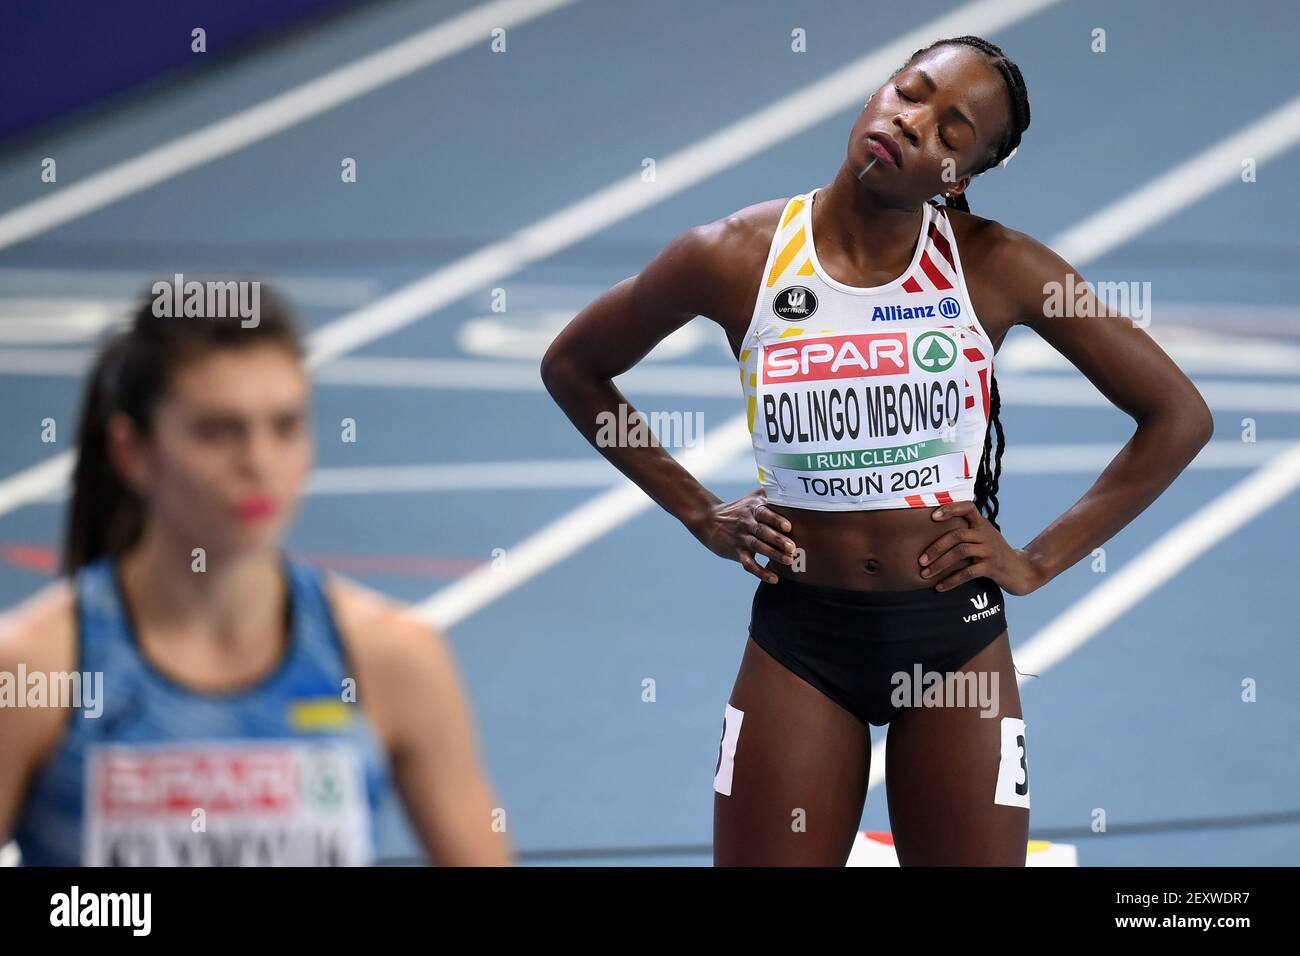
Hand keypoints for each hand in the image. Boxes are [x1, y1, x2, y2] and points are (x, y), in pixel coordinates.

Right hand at [689, 489, 797, 583]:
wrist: (708, 519)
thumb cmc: (737, 508)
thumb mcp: (750, 497)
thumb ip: (769, 492)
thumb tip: (791, 484)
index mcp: (752, 509)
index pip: (764, 513)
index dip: (776, 520)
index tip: (788, 526)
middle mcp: (747, 523)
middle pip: (763, 532)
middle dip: (777, 540)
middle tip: (792, 547)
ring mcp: (741, 538)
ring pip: (758, 547)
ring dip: (773, 555)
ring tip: (788, 560)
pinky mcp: (736, 552)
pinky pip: (749, 564)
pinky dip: (761, 572)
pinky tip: (774, 579)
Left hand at [917, 500, 1043, 595]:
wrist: (1022, 570)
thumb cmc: (995, 553)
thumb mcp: (984, 538)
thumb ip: (966, 532)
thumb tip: (932, 535)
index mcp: (982, 524)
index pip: (967, 507)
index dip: (950, 509)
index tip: (933, 516)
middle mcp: (985, 534)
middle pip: (956, 535)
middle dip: (935, 548)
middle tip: (920, 561)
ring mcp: (990, 550)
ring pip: (960, 552)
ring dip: (940, 564)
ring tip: (925, 574)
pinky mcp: (992, 567)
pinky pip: (968, 573)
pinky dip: (951, 580)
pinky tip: (940, 587)